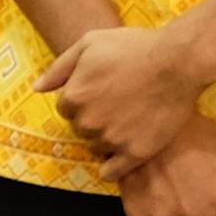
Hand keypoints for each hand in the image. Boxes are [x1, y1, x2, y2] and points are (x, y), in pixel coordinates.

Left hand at [35, 23, 214, 171]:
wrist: (178, 61)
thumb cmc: (134, 47)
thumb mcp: (90, 44)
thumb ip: (59, 68)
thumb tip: (37, 88)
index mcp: (74, 97)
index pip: (65, 108)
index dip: (82, 99)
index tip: (101, 91)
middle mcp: (88, 122)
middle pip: (80, 129)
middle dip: (93, 118)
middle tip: (117, 104)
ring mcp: (112, 140)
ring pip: (96, 147)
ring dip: (106, 138)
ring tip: (127, 120)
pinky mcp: (136, 153)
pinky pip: (112, 171)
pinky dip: (113, 166)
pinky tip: (123, 153)